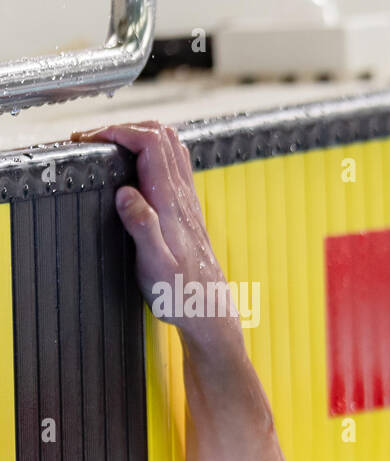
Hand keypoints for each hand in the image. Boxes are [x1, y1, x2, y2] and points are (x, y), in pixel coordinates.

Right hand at [71, 121, 236, 343]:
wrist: (208, 312)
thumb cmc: (183, 294)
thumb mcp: (155, 266)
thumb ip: (142, 227)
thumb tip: (126, 193)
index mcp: (172, 203)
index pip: (151, 142)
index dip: (118, 130)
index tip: (88, 140)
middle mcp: (183, 196)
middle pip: (162, 135)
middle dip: (124, 128)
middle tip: (92, 141)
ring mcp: (187, 201)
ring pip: (170, 148)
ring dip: (137, 138)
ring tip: (106, 149)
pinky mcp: (186, 210)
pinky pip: (172, 167)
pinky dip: (148, 155)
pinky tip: (130, 172)